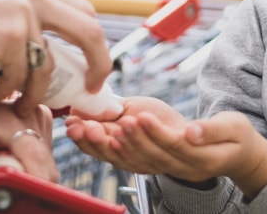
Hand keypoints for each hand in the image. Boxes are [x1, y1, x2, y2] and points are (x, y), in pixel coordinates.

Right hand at [0, 0, 111, 104]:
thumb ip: (27, 25)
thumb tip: (58, 60)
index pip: (84, 13)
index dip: (96, 45)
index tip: (94, 72)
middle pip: (89, 31)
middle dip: (97, 65)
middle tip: (88, 92)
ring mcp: (22, 12)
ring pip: (49, 65)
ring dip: (34, 92)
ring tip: (15, 101)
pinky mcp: (8, 35)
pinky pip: (22, 78)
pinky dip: (7, 93)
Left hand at [0, 76, 57, 187]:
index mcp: (5, 116)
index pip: (33, 155)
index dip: (30, 182)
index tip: (15, 201)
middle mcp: (29, 113)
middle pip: (44, 164)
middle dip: (25, 185)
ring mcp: (39, 117)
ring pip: (46, 166)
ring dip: (26, 177)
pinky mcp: (43, 124)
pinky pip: (45, 161)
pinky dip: (29, 169)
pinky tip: (7, 160)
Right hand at [66, 96, 187, 166]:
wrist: (193, 131)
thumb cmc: (157, 121)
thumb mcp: (127, 112)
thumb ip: (106, 114)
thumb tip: (79, 108)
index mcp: (117, 151)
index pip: (94, 148)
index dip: (82, 139)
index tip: (72, 126)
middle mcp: (132, 159)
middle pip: (111, 155)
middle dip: (98, 141)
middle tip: (88, 127)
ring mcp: (153, 159)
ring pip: (136, 153)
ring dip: (126, 137)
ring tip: (119, 121)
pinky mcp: (176, 149)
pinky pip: (164, 143)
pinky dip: (152, 132)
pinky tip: (141, 119)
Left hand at [66, 97, 266, 198]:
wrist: (237, 156)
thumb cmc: (237, 138)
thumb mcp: (234, 128)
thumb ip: (212, 129)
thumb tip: (192, 131)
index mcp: (202, 159)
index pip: (174, 146)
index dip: (155, 133)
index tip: (138, 117)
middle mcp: (181, 168)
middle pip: (149, 156)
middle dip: (126, 139)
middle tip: (107, 122)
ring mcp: (168, 169)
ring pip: (135, 161)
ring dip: (111, 146)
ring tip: (93, 129)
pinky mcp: (158, 165)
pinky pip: (131, 162)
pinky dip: (110, 151)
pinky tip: (94, 137)